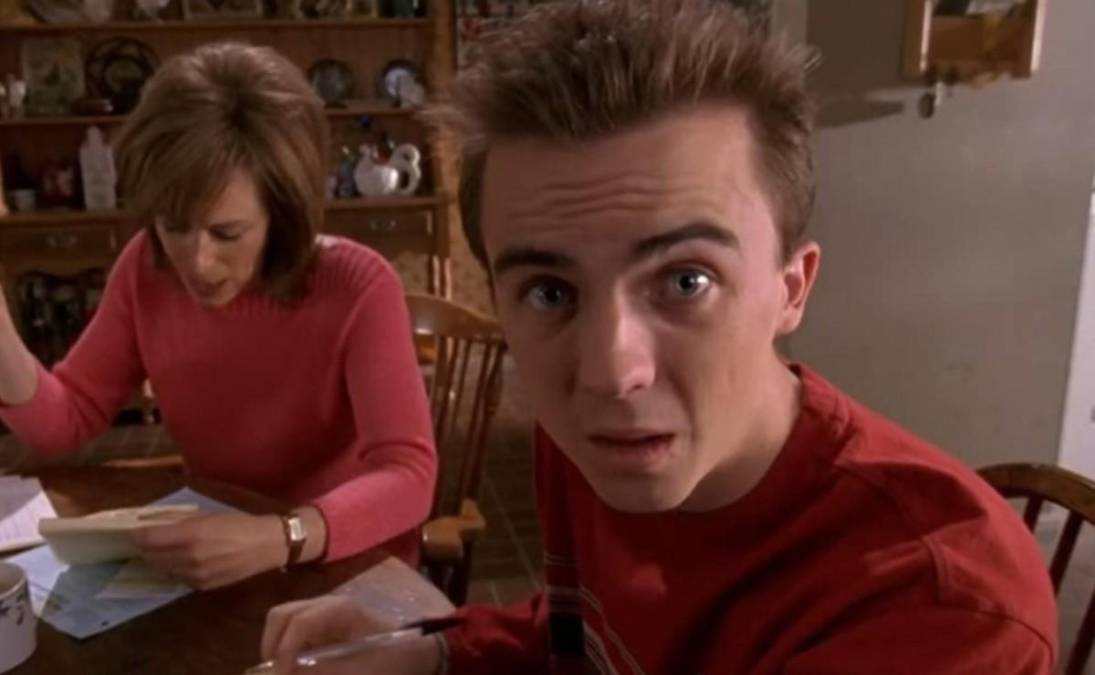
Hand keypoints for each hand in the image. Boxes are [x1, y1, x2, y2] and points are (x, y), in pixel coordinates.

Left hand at [132, 512, 286, 589]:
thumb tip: (150, 521)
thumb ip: (178, 520)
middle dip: (147, 548)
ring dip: (161, 560)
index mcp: (190, 535)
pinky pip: (178, 578)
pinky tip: (188, 561)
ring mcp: (194, 575)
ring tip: (169, 550)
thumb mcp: (207, 515)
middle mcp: (188, 558)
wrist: (266, 545)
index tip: (136, 531)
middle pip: (150, 556)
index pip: (148, 538)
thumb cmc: (238, 523)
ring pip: (162, 569)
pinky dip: (177, 569)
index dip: (138, 535)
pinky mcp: (201, 586)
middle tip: (151, 540)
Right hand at [261, 595, 442, 674]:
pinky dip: (288, 647)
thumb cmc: (391, 661)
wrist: (415, 653)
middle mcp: (327, 603)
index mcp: (339, 610)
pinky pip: (295, 630)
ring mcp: (324, 611)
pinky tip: (296, 668)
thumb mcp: (360, 673)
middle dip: (272, 645)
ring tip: (285, 672)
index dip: (282, 652)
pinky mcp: (324, 623)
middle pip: (282, 615)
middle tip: (277, 674)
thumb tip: (289, 674)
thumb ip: (322, 673)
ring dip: (277, 646)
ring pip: (284, 620)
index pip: (297, 623)